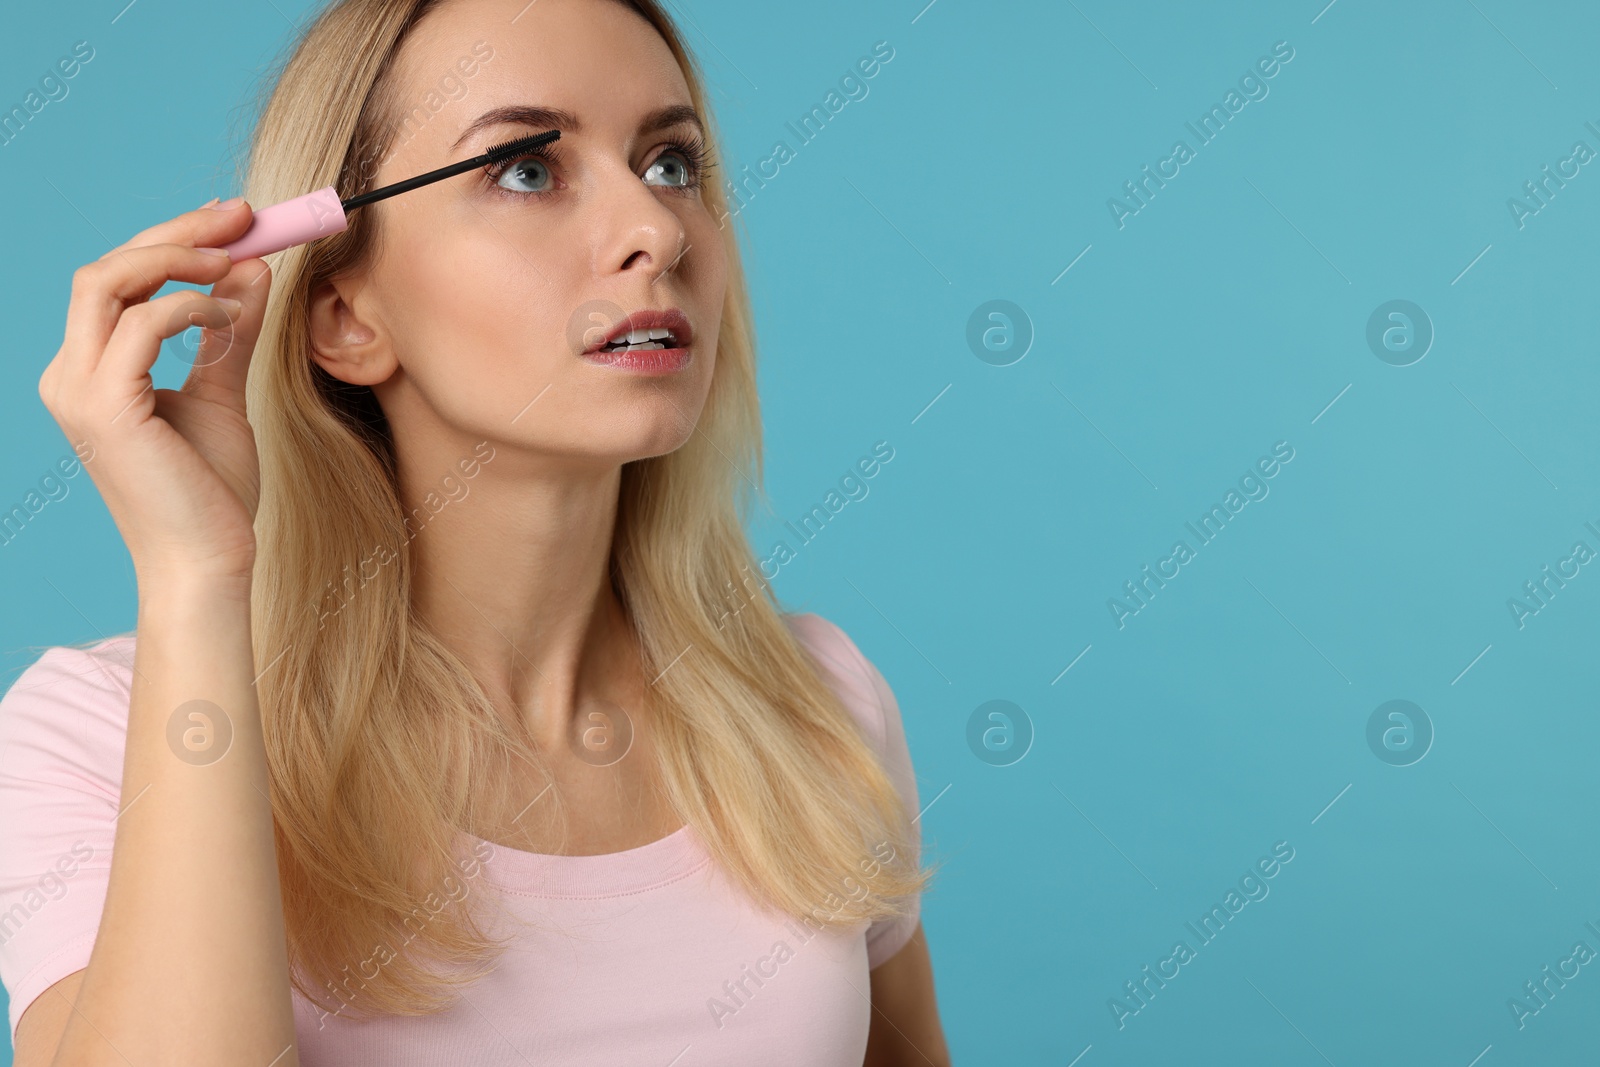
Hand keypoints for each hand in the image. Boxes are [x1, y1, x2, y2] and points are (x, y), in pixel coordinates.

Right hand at [37, 198, 272, 584]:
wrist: (208, 561)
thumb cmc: (210, 492)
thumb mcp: (222, 396)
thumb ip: (229, 334)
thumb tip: (252, 271)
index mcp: (90, 372)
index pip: (117, 281)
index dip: (175, 240)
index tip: (237, 222)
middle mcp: (70, 375)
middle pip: (106, 268)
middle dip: (177, 232)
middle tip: (243, 216)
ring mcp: (78, 390)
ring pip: (108, 282)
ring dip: (179, 257)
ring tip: (237, 259)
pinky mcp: (103, 407)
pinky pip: (140, 324)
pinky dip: (189, 307)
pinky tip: (228, 317)